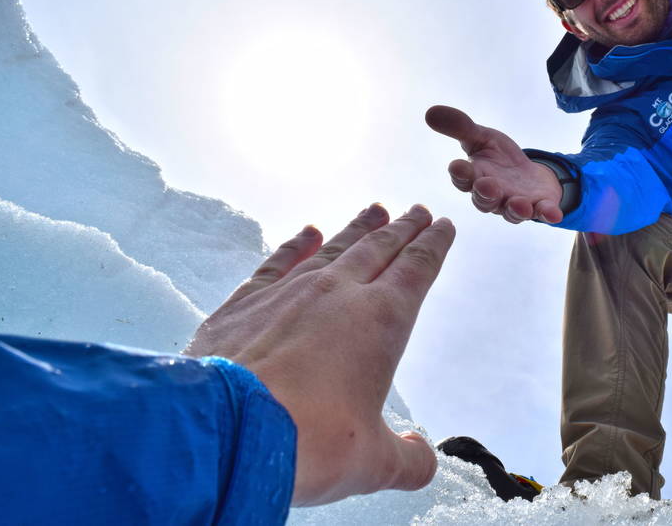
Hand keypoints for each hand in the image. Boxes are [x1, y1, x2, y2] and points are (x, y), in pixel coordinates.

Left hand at [183, 204, 454, 505]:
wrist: (228, 430)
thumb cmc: (309, 442)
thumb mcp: (373, 462)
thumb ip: (406, 458)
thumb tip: (423, 459)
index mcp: (381, 320)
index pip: (417, 269)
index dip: (434, 246)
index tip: (443, 226)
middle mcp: (338, 293)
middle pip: (379, 249)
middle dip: (402, 229)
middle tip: (417, 211)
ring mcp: (288, 293)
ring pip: (333, 248)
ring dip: (357, 229)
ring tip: (375, 210)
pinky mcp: (244, 304)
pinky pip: (277, 264)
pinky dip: (294, 246)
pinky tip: (306, 234)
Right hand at [425, 105, 563, 223]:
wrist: (528, 173)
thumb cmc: (499, 157)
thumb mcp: (482, 137)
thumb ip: (461, 127)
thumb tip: (430, 112)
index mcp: (475, 177)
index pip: (463, 178)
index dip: (460, 174)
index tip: (456, 165)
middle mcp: (493, 196)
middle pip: (485, 200)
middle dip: (486, 194)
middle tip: (487, 185)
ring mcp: (515, 203)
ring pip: (511, 211)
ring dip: (515, 209)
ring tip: (520, 205)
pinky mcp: (538, 207)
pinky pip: (541, 213)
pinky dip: (547, 214)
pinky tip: (554, 214)